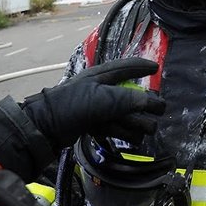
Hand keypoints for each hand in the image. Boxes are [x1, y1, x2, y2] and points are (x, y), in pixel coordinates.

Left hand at [21, 57, 164, 150]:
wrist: (45, 128)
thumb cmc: (72, 106)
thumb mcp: (102, 99)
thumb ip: (128, 99)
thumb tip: (150, 102)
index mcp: (100, 76)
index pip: (125, 67)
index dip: (141, 67)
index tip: (156, 68)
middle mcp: (99, 90)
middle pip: (128, 95)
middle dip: (144, 105)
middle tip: (160, 110)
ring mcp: (95, 108)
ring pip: (123, 113)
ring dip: (135, 122)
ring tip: (147, 129)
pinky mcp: (92, 124)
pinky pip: (113, 126)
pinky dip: (122, 132)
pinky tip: (131, 138)